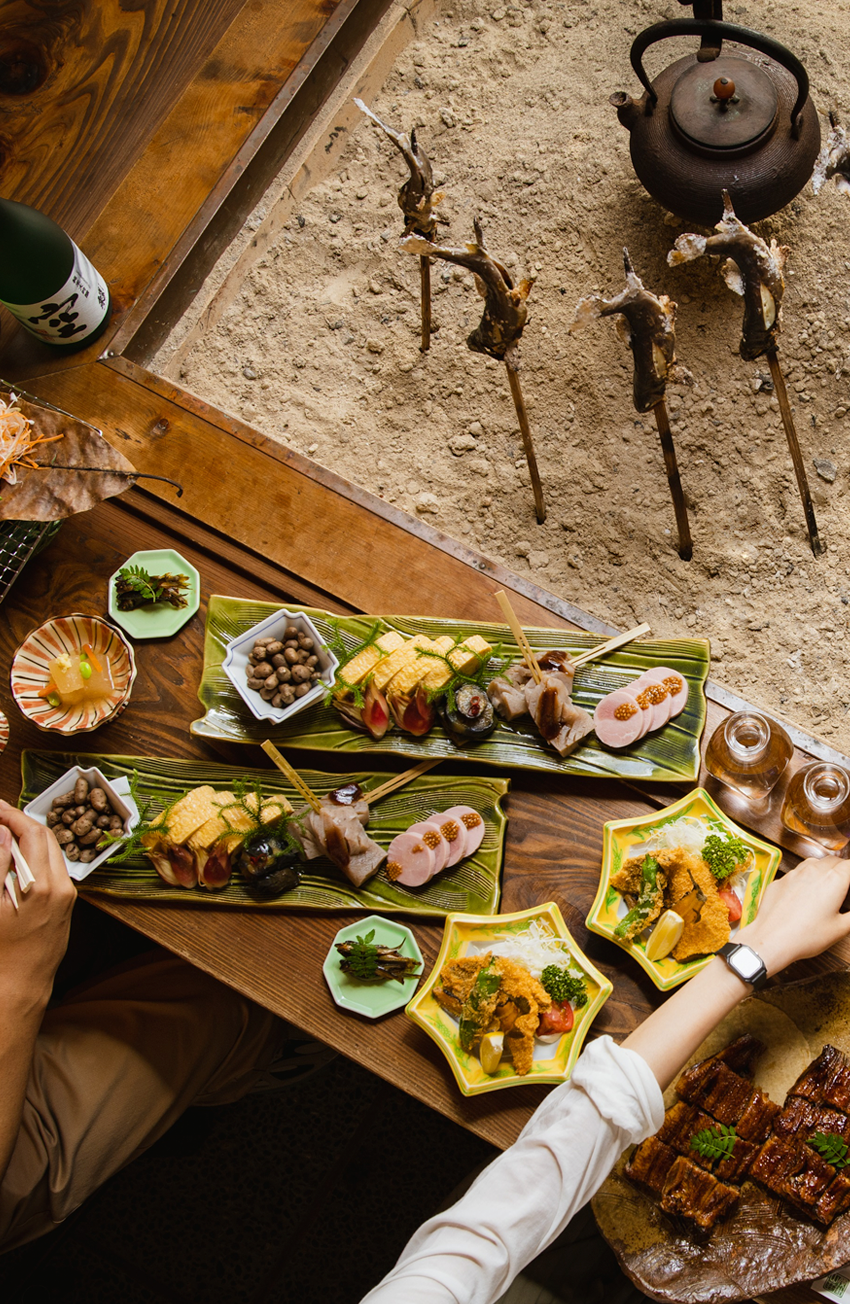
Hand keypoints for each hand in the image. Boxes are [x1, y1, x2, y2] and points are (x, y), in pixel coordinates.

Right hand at [0, 801, 76, 1014]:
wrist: (19, 985)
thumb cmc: (0, 949)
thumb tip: (1, 832)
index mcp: (41, 886)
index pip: (32, 833)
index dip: (12, 815)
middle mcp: (61, 888)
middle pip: (45, 838)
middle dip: (20, 822)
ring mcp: (67, 896)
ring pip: (51, 851)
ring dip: (29, 837)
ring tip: (3, 833)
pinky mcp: (67, 904)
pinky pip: (54, 868)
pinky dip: (36, 855)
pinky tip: (16, 856)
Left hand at [737, 855, 849, 975]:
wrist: (772, 939)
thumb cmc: (805, 936)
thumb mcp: (841, 928)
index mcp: (833, 880)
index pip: (849, 864)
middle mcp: (813, 871)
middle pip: (832, 861)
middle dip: (841, 869)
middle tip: (844, 885)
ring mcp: (793, 874)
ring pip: (813, 863)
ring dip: (822, 870)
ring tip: (825, 887)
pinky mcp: (779, 881)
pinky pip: (795, 874)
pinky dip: (803, 879)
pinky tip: (803, 895)